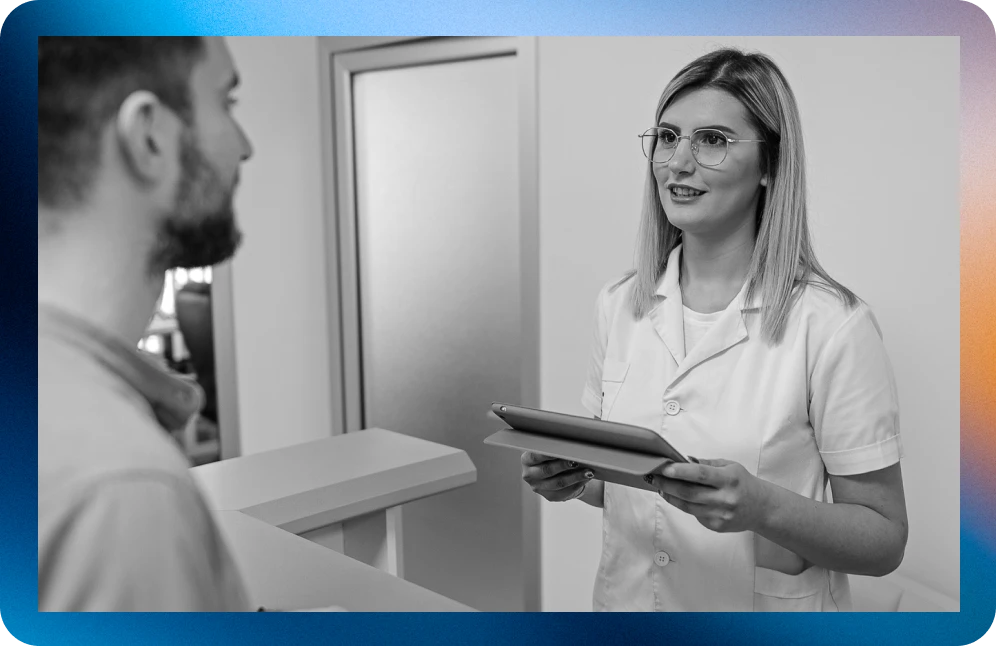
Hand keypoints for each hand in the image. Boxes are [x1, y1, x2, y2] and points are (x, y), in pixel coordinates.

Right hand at [521, 452, 593, 501]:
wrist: (557, 473)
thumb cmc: (553, 457)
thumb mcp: (550, 450)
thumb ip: (555, 449)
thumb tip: (570, 447)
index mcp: (527, 460)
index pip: (535, 456)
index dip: (548, 454)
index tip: (561, 450)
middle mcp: (529, 474)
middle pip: (547, 470)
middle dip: (564, 465)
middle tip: (577, 461)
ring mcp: (538, 487)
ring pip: (558, 483)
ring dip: (575, 477)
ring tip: (588, 471)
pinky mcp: (549, 496)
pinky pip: (565, 492)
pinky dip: (577, 485)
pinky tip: (586, 479)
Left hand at [647, 458, 770, 532]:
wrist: (761, 508)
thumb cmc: (743, 483)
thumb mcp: (729, 466)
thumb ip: (706, 463)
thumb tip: (682, 460)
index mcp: (729, 479)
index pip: (701, 474)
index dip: (681, 471)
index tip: (665, 468)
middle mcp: (725, 498)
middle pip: (690, 493)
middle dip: (668, 484)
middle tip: (653, 477)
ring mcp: (720, 514)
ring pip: (688, 506)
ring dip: (670, 496)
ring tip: (660, 487)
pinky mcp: (716, 526)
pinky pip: (695, 515)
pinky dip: (683, 505)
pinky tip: (676, 497)